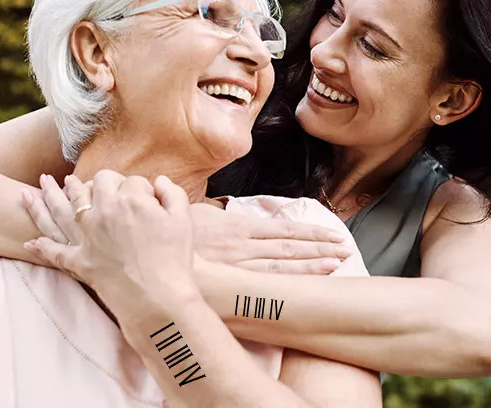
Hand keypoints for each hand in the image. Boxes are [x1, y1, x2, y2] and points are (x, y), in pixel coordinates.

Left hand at [23, 170, 199, 320]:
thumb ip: (172, 194)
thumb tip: (160, 181)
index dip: (143, 187)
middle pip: (97, 183)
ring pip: (66, 207)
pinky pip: (55, 251)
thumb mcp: (184, 220)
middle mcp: (104, 212)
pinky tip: (31, 242)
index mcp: (131, 199)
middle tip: (100, 182)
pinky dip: (41, 247)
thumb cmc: (175, 259)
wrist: (160, 298)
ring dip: (55, 194)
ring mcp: (88, 236)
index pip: (133, 181)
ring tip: (45, 184)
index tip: (148, 196)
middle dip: (100, 180)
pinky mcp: (80, 261)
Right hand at [24, 175, 351, 275]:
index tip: (333, 234)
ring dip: (311, 264)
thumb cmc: (168, 234)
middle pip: (288, 247)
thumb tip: (222, 208)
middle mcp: (243, 247)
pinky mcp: (229, 281)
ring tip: (338, 263)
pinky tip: (307, 283)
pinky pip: (264, 282)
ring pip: (282, 266)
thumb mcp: (192, 215)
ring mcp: (237, 267)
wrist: (145, 253)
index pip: (281, 230)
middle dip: (318, 248)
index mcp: (236, 228)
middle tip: (346, 249)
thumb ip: (212, 213)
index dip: (308, 233)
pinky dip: (288, 280)